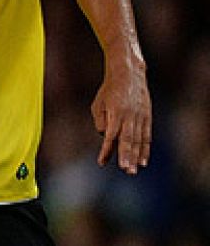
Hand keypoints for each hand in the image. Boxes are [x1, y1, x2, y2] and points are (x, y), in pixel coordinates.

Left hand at [92, 58, 150, 174]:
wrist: (129, 74)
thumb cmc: (109, 90)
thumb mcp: (98, 104)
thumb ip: (100, 121)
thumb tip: (105, 137)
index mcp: (116, 113)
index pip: (110, 136)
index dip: (107, 150)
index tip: (102, 162)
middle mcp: (130, 116)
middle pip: (128, 140)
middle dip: (127, 157)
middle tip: (126, 171)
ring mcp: (141, 117)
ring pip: (139, 140)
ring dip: (136, 156)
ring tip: (133, 170)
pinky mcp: (147, 117)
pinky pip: (146, 136)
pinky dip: (145, 149)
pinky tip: (143, 161)